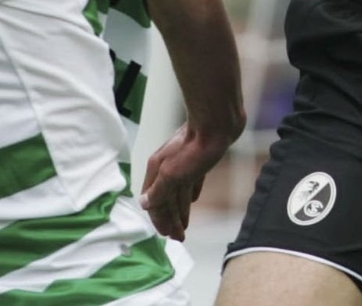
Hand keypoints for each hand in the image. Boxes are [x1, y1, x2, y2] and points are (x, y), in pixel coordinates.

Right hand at [139, 124, 232, 240]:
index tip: (166, 236)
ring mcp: (182, 163)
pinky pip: (191, 182)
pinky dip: (190, 193)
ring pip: (178, 192)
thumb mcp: (174, 173)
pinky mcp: (198, 160)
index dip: (159, 220)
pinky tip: (193, 199)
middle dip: (171, 219)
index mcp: (157, 171)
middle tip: (179, 237)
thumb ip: (159, 190)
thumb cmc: (195, 147)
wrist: (217, 123)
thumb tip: (144, 204)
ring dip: (180, 210)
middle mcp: (167, 167)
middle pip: (166, 199)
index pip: (154, 202)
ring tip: (184, 225)